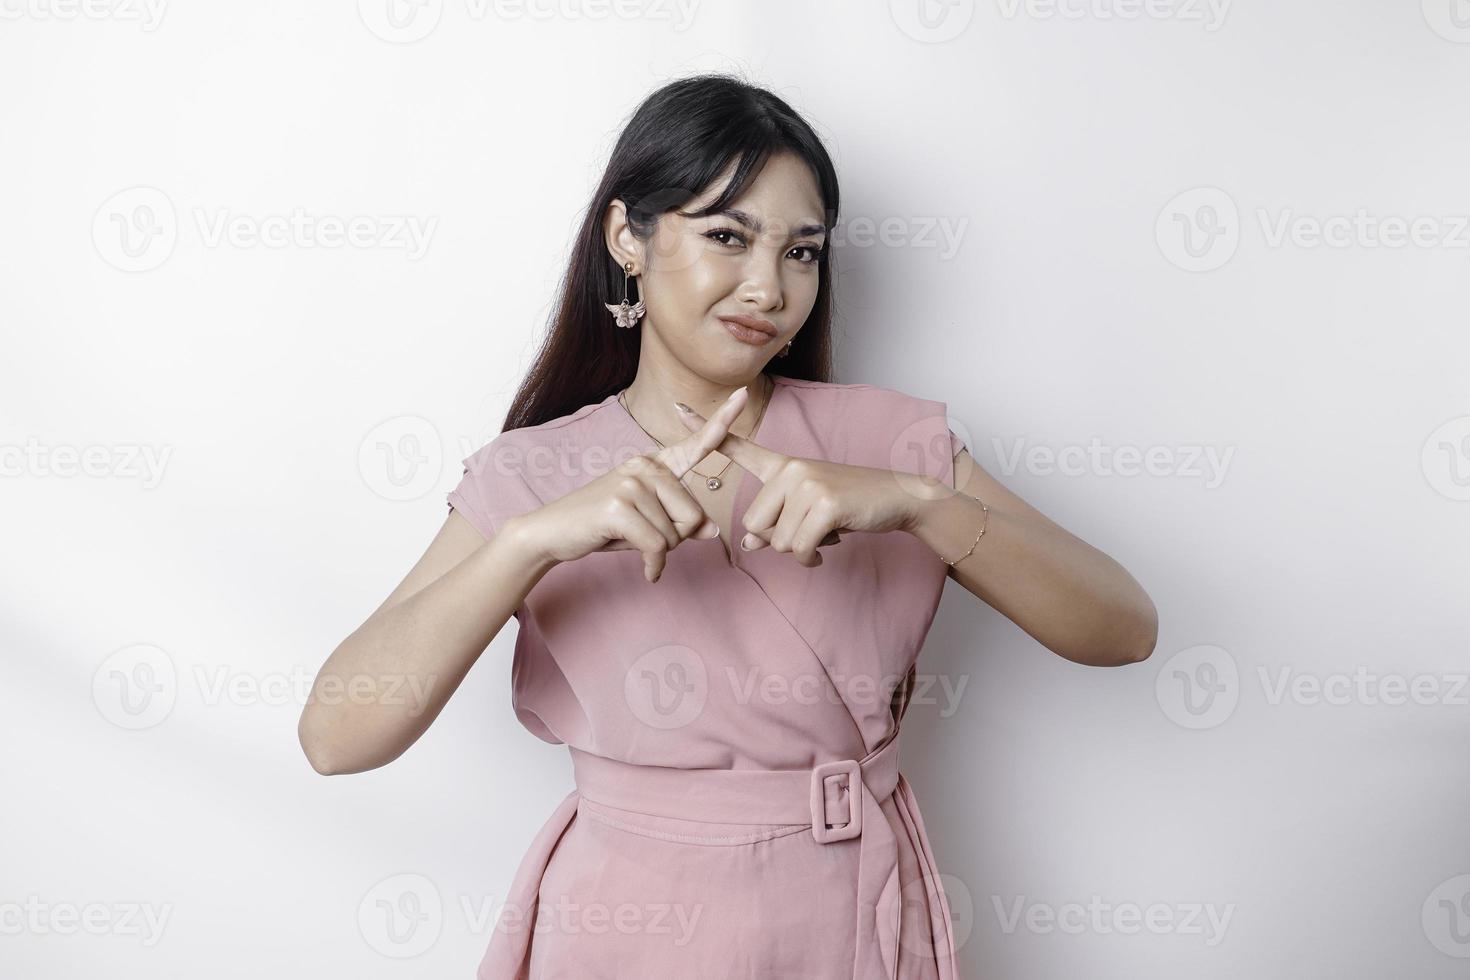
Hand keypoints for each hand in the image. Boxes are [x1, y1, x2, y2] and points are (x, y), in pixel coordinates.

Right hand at [515, 386, 750, 582]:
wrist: (551, 532)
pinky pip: (658, 547)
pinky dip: (654, 566)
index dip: (720, 423)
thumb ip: (680, 523)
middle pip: (693, 515)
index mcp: (653, 465)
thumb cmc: (602, 527)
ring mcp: (631, 484)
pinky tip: (646, 570)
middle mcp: (644, 467)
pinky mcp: (619, 506)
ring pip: (675, 535)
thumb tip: (712, 531)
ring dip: (659, 552)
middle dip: (675, 539)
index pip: (694, 445)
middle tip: (643, 537)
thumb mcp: (647, 524)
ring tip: (631, 542)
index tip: (742, 395)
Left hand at [674, 399, 930, 567]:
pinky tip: (830, 543)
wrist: (896, 497)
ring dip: (799, 549)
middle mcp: (790, 469)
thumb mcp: (806, 512)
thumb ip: (773, 524)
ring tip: (824, 531)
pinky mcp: (823, 504)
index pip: (739, 446)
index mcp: (783, 465)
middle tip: (809, 528)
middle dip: (779, 539)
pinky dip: (812, 556)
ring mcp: (806, 484)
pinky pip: (798, 548)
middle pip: (754, 524)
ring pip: (776, 541)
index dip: (707, 431)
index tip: (677, 409)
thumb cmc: (848, 505)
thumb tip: (747, 545)